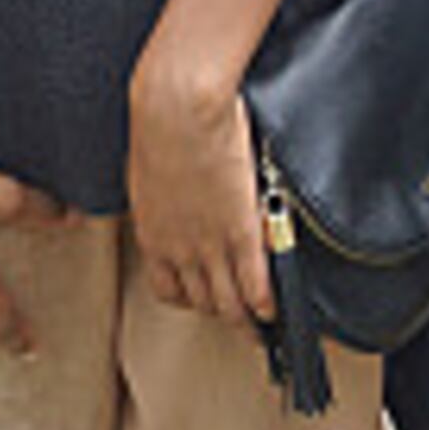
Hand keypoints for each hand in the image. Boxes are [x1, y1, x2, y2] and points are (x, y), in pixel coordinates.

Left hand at [128, 53, 272, 322]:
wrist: (177, 107)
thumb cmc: (160, 121)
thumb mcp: (153, 168)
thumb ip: (164, 194)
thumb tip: (174, 193)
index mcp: (153, 234)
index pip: (169, 289)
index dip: (191, 298)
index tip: (204, 296)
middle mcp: (178, 249)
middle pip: (202, 303)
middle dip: (221, 312)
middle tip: (240, 314)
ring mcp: (210, 245)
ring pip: (229, 305)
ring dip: (247, 318)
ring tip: (261, 322)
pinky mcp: (241, 233)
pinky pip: (255, 285)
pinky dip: (266, 300)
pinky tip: (275, 304)